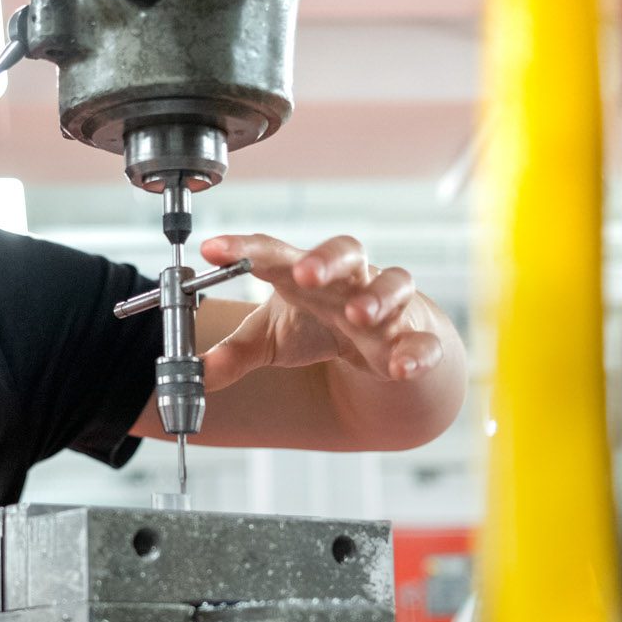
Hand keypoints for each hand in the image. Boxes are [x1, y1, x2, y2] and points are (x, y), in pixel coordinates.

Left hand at [197, 234, 446, 391]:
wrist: (380, 342)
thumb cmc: (320, 325)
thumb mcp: (272, 339)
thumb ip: (236, 353)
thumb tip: (198, 374)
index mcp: (306, 272)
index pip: (273, 252)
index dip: (243, 248)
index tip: (211, 248)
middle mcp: (349, 280)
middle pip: (345, 252)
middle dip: (326, 259)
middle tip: (305, 272)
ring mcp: (387, 306)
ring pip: (393, 284)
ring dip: (377, 297)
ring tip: (359, 315)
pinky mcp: (414, 339)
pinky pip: (422, 341)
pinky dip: (416, 352)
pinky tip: (403, 366)